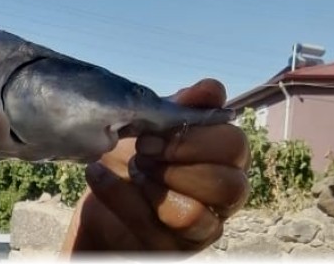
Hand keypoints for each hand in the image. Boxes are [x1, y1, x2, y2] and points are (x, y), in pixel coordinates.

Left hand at [61, 79, 249, 254]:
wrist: (99, 196)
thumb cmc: (132, 156)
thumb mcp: (149, 126)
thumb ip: (180, 109)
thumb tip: (211, 88)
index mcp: (222, 157)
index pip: (234, 143)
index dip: (192, 136)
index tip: (150, 133)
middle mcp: (224, 191)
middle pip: (230, 181)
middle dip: (177, 163)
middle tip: (141, 152)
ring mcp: (206, 222)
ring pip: (202, 211)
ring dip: (159, 186)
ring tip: (131, 170)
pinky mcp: (180, 244)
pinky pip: (166, 226)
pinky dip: (125, 199)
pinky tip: (99, 177)